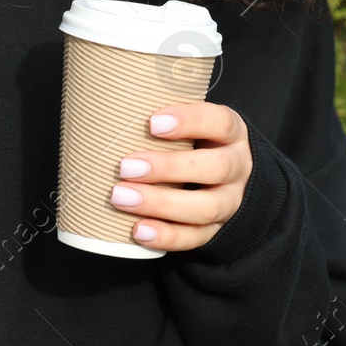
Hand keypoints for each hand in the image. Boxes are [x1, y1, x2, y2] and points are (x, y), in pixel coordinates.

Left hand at [109, 102, 251, 250]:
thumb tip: (109, 108)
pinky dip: (167, 236)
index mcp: (231, 133)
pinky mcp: (218, 229)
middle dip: (168, 168)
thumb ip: (165, 117)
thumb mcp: (192, 123)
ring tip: (121, 198)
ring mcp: (231, 201)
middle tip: (126, 166)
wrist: (229, 180)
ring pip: (205, 207)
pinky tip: (138, 230)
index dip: (189, 122)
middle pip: (214, 168)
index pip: (220, 122)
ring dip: (161, 204)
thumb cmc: (195, 141)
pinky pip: (197, 237)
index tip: (152, 123)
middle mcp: (237, 167)